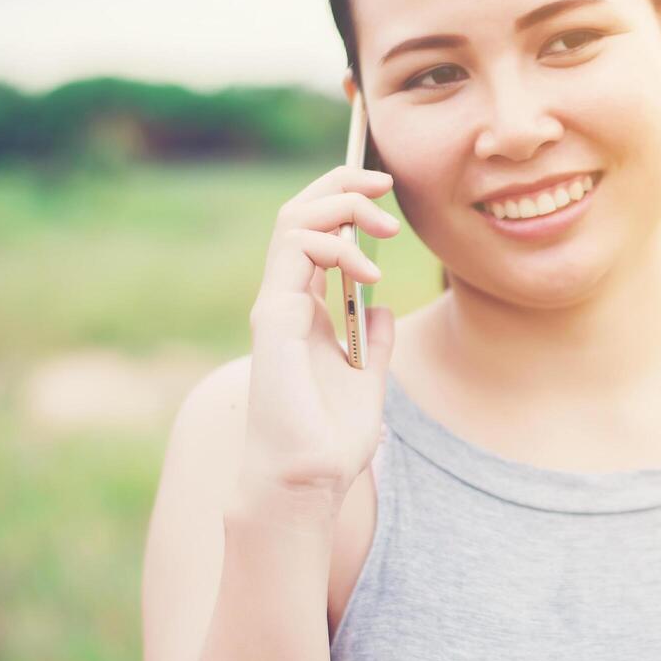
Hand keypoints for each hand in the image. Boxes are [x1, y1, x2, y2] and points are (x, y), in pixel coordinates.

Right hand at [239, 164, 400, 522]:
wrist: (307, 479)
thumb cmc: (330, 440)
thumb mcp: (368, 379)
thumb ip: (373, 341)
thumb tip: (380, 307)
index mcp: (304, 310)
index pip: (315, 232)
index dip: (345, 200)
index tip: (386, 192)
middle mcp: (285, 300)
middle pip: (300, 213)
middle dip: (342, 183)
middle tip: (385, 181)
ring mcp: (276, 305)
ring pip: (294, 220)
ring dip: (342, 205)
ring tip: (384, 225)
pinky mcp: (273, 317)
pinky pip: (296, 251)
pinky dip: (335, 244)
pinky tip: (369, 269)